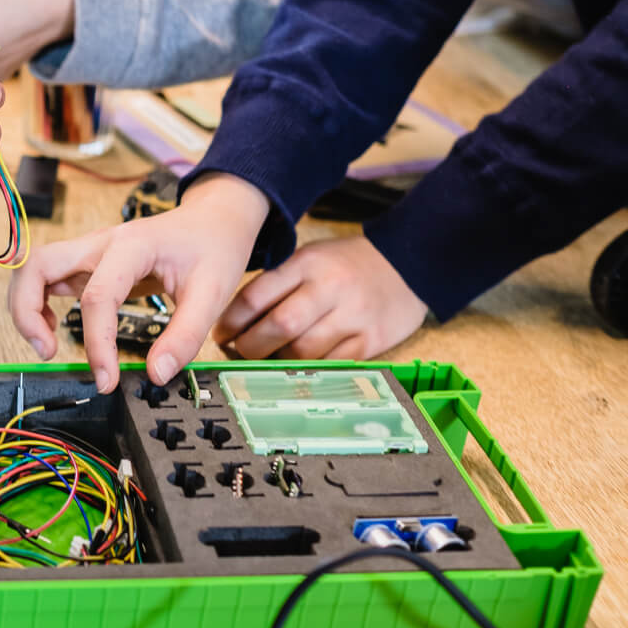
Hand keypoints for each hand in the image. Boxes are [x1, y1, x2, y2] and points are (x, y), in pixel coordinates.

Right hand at [9, 174, 270, 391]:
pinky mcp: (87, 261)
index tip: (106, 380)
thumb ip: (186, 335)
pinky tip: (55, 327)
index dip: (98, 344)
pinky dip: (38, 304)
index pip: (98, 297)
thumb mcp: (213, 292)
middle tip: (45, 351)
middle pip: (38, 265)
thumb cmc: (213, 249)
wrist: (214, 219)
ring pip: (34, 269)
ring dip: (26, 307)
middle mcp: (101, 243)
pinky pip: (47, 277)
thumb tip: (156, 374)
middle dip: (27, 311)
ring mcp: (90, 250)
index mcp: (132, 246)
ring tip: (46, 344)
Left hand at [214, 236, 427, 358]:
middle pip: (279, 326)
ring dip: (277, 361)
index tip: (220, 333)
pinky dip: (308, 369)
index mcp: (306, 264)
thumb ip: (277, 284)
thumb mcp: (309, 258)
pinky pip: (330, 364)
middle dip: (250, 346)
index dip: (231, 321)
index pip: (257, 295)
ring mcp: (352, 316)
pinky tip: (296, 366)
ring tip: (266, 359)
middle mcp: (328, 288)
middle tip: (239, 351)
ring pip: (303, 351)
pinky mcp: (370, 340)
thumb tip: (235, 320)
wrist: (406, 264)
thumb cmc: (346, 264)